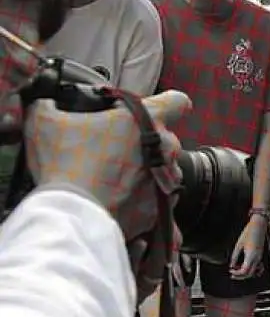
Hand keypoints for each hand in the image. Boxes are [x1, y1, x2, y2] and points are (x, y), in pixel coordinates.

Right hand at [23, 90, 189, 299]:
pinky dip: (144, 200)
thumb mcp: (46, 122)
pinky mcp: (162, 209)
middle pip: (164, 138)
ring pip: (165, 170)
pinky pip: (159, 201)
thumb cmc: (65, 165)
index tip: (156, 109)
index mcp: (147, 121)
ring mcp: (167, 181)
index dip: (167, 103)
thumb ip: (50, 105)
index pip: (177, 101)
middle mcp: (166, 149)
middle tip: (114, 149)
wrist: (74, 215)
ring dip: (146, 172)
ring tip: (115, 178)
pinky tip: (121, 199)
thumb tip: (47, 104)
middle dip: (143, 142)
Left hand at [230, 215, 266, 278]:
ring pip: (254, 271)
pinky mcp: (260, 255)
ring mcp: (260, 257)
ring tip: (238, 270)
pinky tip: (246, 266)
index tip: (231, 271)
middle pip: (250, 273)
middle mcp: (257, 258)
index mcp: (251, 256)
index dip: (237, 273)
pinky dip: (252, 269)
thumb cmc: (249, 233)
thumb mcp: (238, 245)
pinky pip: (258, 266)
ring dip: (246, 273)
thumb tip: (232, 264)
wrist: (259, 226)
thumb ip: (234, 256)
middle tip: (233, 274)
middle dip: (240, 276)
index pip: (244, 271)